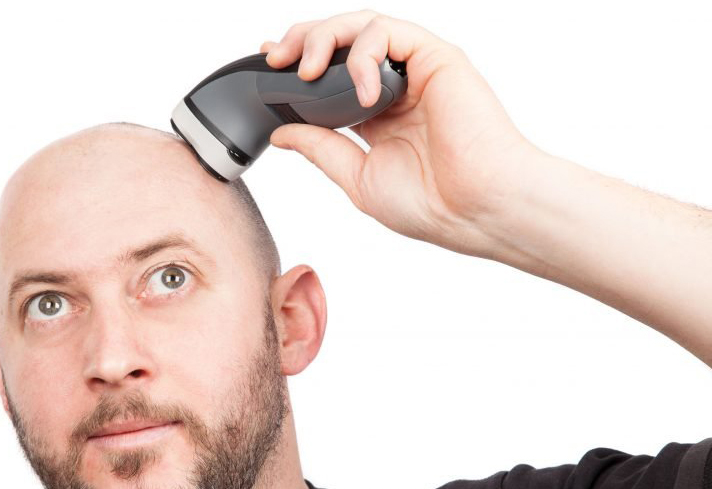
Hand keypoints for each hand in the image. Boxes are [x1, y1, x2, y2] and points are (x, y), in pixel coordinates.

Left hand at [261, 10, 542, 258]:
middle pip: (340, 43)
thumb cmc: (431, 203)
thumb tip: (282, 131)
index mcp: (375, 116)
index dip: (296, 65)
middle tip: (276, 59)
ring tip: (309, 71)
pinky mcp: (434, 57)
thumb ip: (320, 148)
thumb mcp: (356, 177)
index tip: (267, 67)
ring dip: (325, 39)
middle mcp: (394, 87)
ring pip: (360, 27)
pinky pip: (388, 32)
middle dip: (302, 42)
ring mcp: (414, 70)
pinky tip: (363, 92)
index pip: (328, 77)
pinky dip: (364, 55)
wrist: (474, 209)